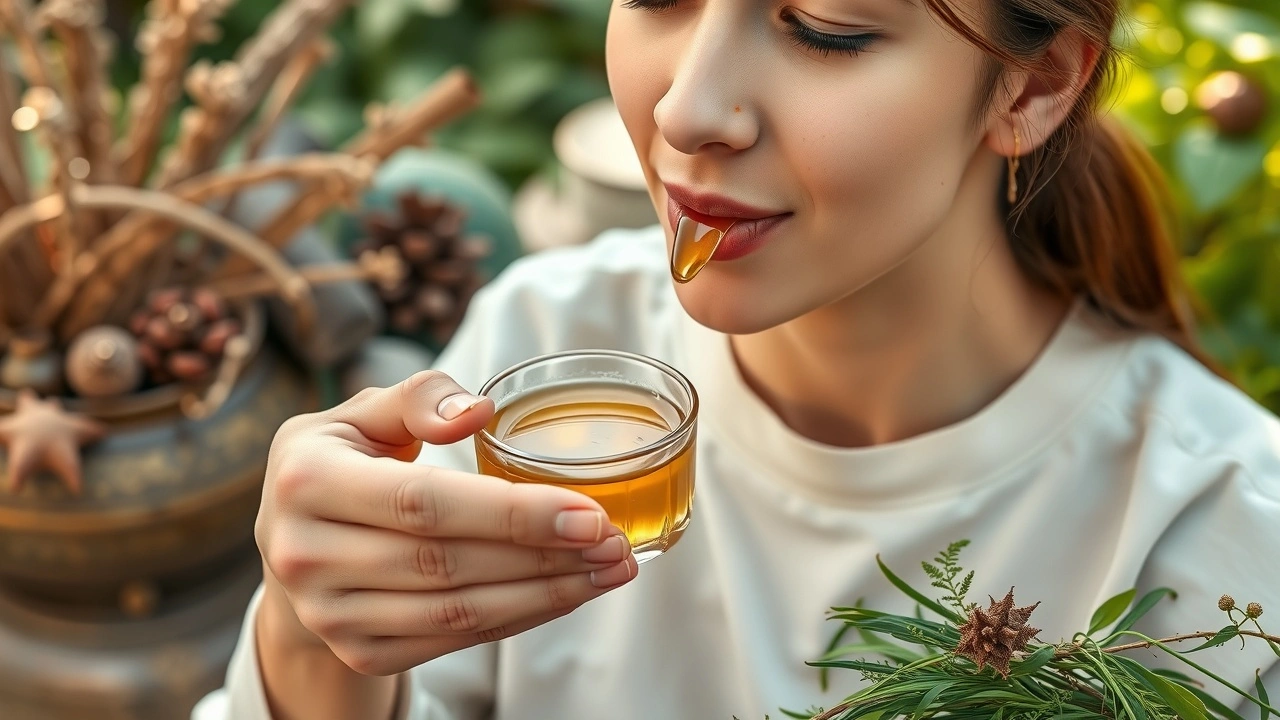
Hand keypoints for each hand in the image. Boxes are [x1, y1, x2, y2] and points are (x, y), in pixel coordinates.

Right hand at [255, 370, 636, 676]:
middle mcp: (306, 554)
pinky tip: (564, 593)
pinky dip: (518, 618)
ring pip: (457, 612)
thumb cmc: (342, 461)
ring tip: (608, 570)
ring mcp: (330, 614)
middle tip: (615, 543)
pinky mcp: (359, 652)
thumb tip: (479, 411)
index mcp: (308, 480)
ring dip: (546, 594)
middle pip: (448, 563)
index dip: (511, 513)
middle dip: (545, 556)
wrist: (290, 543)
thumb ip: (419, 399)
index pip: (424, 502)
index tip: (588, 513)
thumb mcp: (362, 413)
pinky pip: (453, 641)